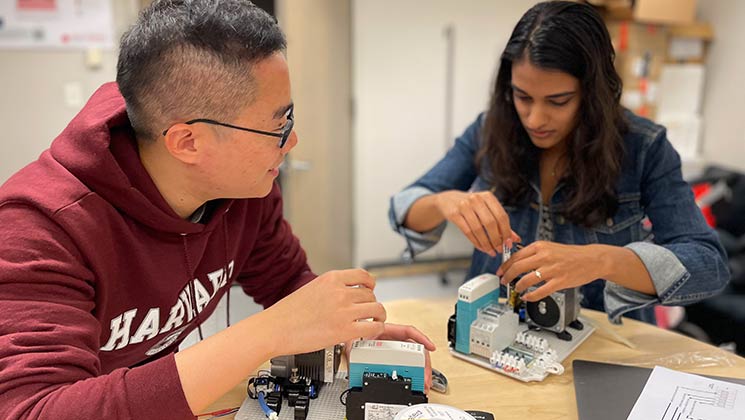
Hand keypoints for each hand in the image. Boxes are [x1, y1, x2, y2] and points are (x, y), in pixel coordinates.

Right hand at [263, 269, 385, 356]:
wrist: (274, 329)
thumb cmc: (287, 314)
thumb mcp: (312, 289)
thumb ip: (331, 289)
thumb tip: (346, 295)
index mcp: (331, 279)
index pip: (364, 276)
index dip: (371, 284)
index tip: (371, 290)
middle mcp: (340, 292)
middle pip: (371, 294)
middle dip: (371, 304)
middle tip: (367, 312)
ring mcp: (344, 310)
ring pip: (377, 309)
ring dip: (378, 316)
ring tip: (373, 322)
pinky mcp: (345, 330)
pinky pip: (374, 327)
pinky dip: (377, 330)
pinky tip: (370, 333)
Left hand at [344, 323, 435, 392]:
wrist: (346, 343)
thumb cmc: (351, 339)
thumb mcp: (353, 345)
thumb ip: (356, 352)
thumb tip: (356, 364)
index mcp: (385, 331)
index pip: (408, 331)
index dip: (421, 338)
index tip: (430, 347)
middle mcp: (392, 340)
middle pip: (415, 350)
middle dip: (423, 365)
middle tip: (425, 378)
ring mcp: (394, 350)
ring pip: (414, 359)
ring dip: (420, 372)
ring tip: (423, 384)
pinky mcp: (393, 359)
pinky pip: (407, 366)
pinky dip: (414, 374)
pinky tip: (417, 382)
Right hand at [435, 190, 520, 256]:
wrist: (448, 200)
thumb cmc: (471, 206)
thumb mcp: (487, 209)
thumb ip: (501, 223)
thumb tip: (515, 239)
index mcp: (488, 197)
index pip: (502, 216)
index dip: (506, 231)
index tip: (508, 243)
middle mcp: (476, 199)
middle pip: (490, 223)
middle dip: (496, 239)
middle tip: (499, 249)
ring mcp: (464, 206)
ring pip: (478, 229)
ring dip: (486, 243)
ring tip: (491, 251)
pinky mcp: (454, 214)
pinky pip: (467, 232)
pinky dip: (476, 242)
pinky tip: (481, 247)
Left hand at [497, 241, 604, 300]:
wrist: (592, 259)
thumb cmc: (571, 254)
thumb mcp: (550, 247)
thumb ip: (534, 253)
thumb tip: (517, 262)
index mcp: (540, 246)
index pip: (516, 256)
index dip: (505, 265)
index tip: (500, 271)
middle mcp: (544, 256)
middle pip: (517, 267)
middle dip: (506, 276)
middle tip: (503, 281)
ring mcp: (552, 269)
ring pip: (526, 280)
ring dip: (517, 286)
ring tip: (516, 289)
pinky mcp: (560, 281)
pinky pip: (540, 291)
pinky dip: (530, 296)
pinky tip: (527, 297)